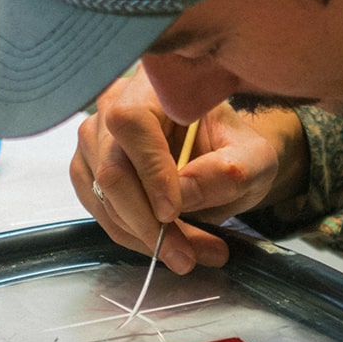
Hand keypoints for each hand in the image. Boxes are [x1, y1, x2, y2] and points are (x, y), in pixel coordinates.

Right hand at [71, 66, 305, 272]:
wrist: (222, 158)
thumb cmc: (236, 150)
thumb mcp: (254, 160)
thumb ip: (228, 172)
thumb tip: (182, 194)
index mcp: (155, 84)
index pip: (132, 123)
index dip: (149, 171)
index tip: (173, 212)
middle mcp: (113, 104)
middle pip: (111, 168)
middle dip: (148, 223)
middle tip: (186, 256)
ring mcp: (94, 138)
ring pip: (102, 197)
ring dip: (144, 237)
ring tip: (190, 255)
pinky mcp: (88, 170)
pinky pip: (99, 212)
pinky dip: (133, 237)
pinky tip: (169, 245)